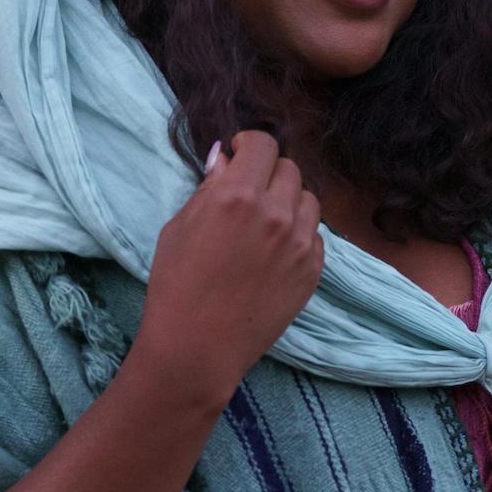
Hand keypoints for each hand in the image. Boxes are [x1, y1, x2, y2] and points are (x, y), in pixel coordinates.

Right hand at [135, 130, 324, 405]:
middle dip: (268, 172)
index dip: (249, 144)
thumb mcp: (179, 227)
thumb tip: (225, 156)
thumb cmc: (176, 285)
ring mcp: (301, 243)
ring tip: (264, 221)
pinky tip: (274, 250)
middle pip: (290, 168)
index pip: (263, 145)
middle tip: (249, 190)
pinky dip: (298, 232)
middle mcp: (276, 213)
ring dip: (288, 200)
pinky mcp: (313, 270)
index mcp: (238, 195)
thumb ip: (209, 187)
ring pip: (308, 199)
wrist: (198, 346)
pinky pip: (315, 234)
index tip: (239, 154)